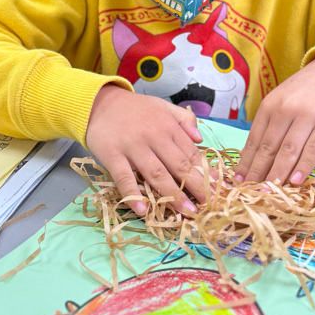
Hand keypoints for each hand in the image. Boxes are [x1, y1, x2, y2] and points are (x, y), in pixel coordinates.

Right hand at [86, 86, 206, 215]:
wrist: (97, 102)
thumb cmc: (133, 108)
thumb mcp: (162, 106)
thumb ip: (184, 119)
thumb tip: (200, 139)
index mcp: (168, 127)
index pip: (192, 154)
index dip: (206, 174)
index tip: (217, 190)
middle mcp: (154, 137)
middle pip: (178, 166)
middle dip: (195, 188)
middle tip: (208, 206)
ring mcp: (133, 147)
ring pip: (156, 174)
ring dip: (172, 195)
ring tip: (185, 212)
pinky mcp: (112, 155)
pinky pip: (124, 178)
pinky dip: (133, 194)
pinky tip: (143, 209)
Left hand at [234, 53, 314, 185]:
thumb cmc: (305, 92)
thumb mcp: (281, 102)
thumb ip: (270, 126)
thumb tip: (254, 159)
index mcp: (269, 107)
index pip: (254, 140)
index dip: (246, 163)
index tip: (238, 181)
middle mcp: (284, 111)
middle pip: (268, 148)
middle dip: (258, 173)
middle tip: (250, 193)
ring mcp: (306, 117)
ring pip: (288, 150)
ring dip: (278, 174)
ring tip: (269, 192)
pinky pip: (313, 148)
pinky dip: (304, 166)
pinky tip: (296, 180)